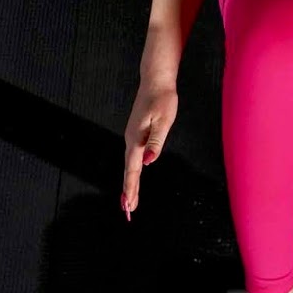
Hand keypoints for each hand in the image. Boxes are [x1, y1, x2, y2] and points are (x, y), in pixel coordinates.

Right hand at [122, 78, 177, 220]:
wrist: (155, 80)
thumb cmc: (162, 99)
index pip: (133, 170)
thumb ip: (155, 142)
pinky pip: (132, 157)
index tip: (128, 207)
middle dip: (128, 192)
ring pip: (130, 165)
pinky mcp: (135, 133)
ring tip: (130, 201)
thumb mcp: (163, 121)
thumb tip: (148, 162)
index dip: (131, 190)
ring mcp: (131, 136)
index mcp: (136, 139)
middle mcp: (130, 139)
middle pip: (129, 171)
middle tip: (128, 212)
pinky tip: (134, 176)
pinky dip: (132, 171)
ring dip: (130, 183)